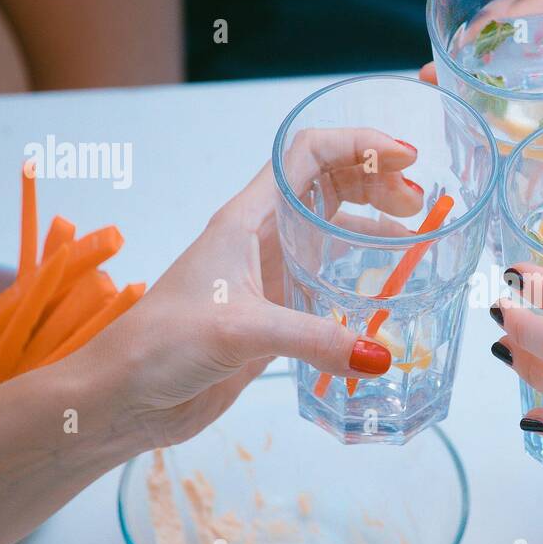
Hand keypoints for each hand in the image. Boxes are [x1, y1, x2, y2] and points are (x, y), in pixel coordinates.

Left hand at [79, 129, 424, 447]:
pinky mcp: (273, 319)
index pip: (307, 156)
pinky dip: (360, 282)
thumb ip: (314, 339)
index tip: (405, 159)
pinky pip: (326, 286)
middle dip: (375, 184)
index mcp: (245, 220)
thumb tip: (379, 356)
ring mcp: (267, 278)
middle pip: (327, 188)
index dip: (358, 145)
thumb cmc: (159, 346)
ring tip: (414, 241)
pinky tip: (385, 299)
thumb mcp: (240, 331)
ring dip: (372, 229)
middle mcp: (259, 240)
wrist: (123, 398)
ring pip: (329, 235)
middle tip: (419, 206)